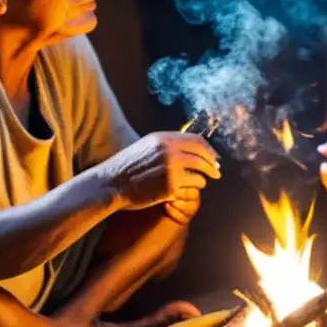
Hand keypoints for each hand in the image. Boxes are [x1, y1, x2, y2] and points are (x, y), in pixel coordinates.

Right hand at [99, 132, 220, 216]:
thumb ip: (165, 146)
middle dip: (213, 163)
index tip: (214, 157)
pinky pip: (193, 185)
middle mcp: (169, 150)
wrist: (110, 184)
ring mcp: (171, 167)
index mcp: (163, 138)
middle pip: (202, 154)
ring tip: (202, 181)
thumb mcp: (145, 147)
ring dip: (204, 177)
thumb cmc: (126, 168)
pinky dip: (195, 187)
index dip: (208, 149)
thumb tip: (187, 148)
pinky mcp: (171, 185)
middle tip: (217, 171)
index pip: (196, 140)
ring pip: (200, 170)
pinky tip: (190, 189)